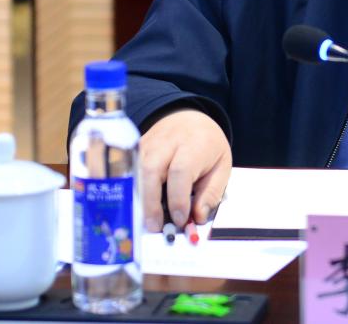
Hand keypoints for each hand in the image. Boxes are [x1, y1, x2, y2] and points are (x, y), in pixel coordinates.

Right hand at [140, 109, 231, 231]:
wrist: (189, 120)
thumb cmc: (206, 145)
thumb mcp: (220, 167)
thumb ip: (210, 193)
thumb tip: (197, 218)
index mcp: (193, 143)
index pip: (181, 170)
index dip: (178, 198)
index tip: (180, 219)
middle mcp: (167, 141)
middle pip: (151, 169)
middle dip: (150, 201)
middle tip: (154, 226)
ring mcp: (147, 144)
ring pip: (135, 171)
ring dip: (138, 198)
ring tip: (145, 220)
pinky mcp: (134, 150)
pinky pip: (127, 171)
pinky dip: (129, 191)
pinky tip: (135, 207)